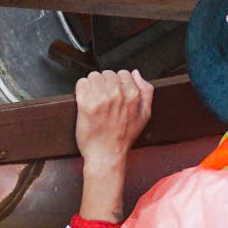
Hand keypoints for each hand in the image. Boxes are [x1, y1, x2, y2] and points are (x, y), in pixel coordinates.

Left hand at [73, 70, 152, 223]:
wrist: (106, 155)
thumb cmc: (123, 137)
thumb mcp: (145, 115)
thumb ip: (146, 91)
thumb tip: (136, 74)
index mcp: (132, 95)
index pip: (123, 73)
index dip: (118, 83)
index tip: (115, 93)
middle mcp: (117, 94)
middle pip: (107, 73)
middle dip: (105, 83)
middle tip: (104, 98)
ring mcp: (100, 98)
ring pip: (93, 76)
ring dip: (93, 85)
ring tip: (95, 99)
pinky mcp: (85, 103)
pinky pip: (81, 83)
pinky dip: (82, 89)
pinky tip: (86, 100)